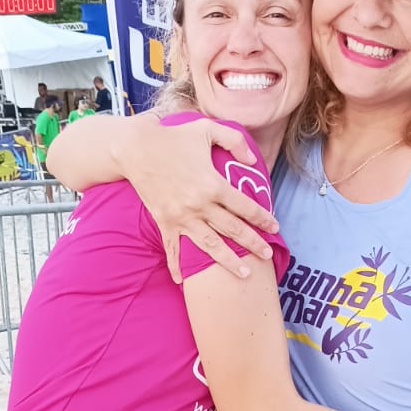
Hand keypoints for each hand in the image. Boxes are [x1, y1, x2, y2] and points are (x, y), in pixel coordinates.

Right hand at [125, 114, 279, 282]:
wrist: (135, 147)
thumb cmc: (173, 136)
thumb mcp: (208, 129)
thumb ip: (235, 141)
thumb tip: (253, 161)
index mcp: (213, 184)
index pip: (246, 207)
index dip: (263, 219)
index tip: (275, 228)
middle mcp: (200, 205)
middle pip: (233, 230)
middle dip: (253, 244)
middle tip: (267, 254)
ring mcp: (181, 217)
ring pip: (210, 246)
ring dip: (228, 261)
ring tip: (245, 273)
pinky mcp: (164, 222)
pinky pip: (173, 249)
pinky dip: (177, 266)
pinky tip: (184, 282)